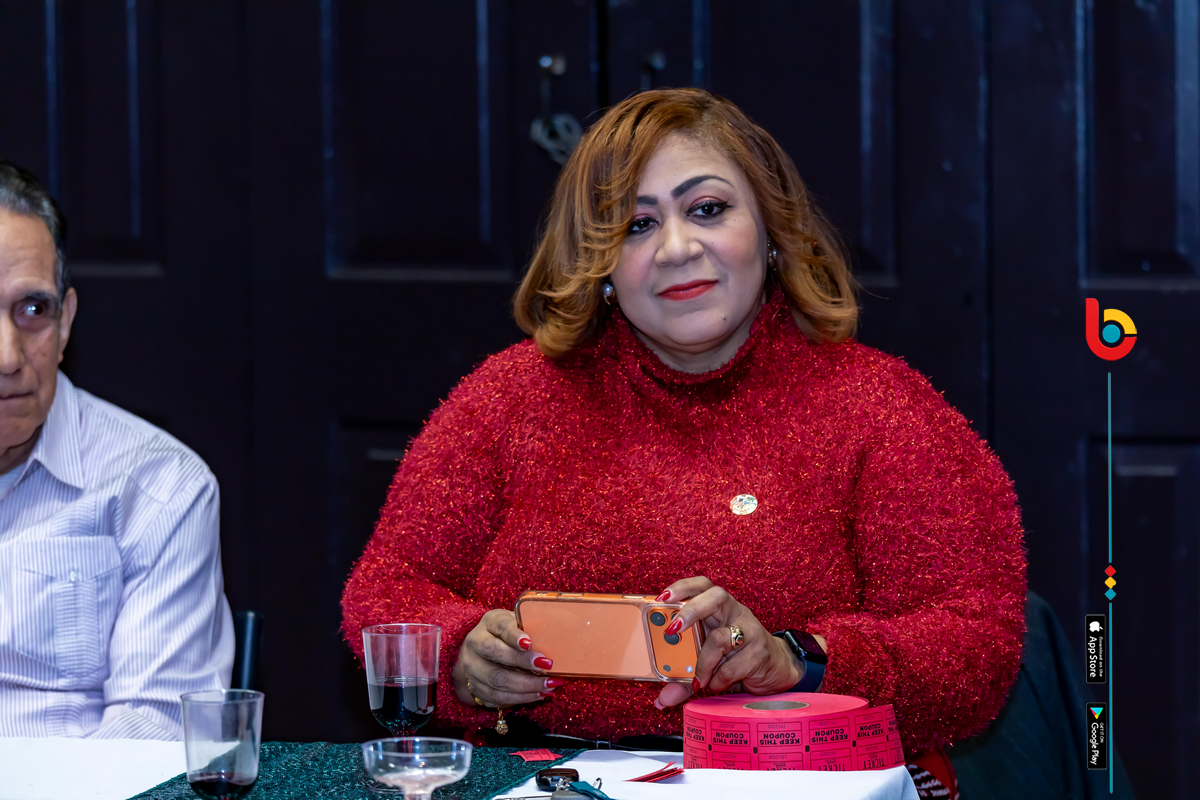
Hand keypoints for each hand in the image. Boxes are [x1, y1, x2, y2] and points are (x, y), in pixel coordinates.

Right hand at [452, 609, 561, 708]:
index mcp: (488, 624)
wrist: (482, 653)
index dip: (514, 636)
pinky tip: (539, 694)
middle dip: (523, 663)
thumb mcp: (517, 623)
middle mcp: (475, 646)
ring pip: (497, 680)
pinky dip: (522, 698)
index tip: (529, 643)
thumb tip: (554, 637)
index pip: (500, 627)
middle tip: (547, 665)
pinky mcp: (477, 690)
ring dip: (526, 685)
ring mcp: (473, 670)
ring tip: (549, 684)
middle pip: (495, 655)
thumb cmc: (508, 634)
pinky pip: (499, 697)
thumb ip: (530, 628)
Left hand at [653, 577, 820, 707]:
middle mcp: (735, 612)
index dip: (683, 587)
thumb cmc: (737, 659)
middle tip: (673, 630)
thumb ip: (683, 678)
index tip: (662, 598)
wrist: (776, 670)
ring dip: (704, 663)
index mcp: (719, 608)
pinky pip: (731, 666)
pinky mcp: (760, 651)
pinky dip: (719, 680)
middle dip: (690, 611)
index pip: (702, 585)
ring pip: (720, 637)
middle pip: (715, 597)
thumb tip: (661, 701)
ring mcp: (750, 630)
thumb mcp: (708, 663)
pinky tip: (717, 685)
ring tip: (698, 680)